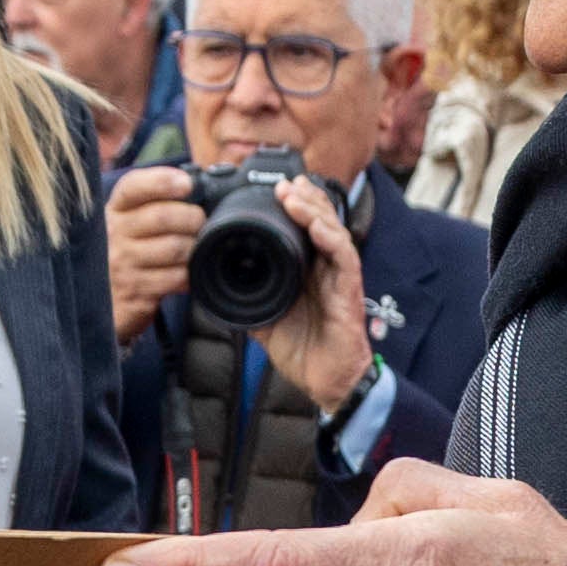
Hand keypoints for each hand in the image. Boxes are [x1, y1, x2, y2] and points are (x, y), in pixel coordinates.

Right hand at [104, 163, 198, 335]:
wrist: (103, 301)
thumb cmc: (128, 251)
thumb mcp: (130, 222)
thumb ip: (156, 202)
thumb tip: (199, 187)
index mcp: (114, 210)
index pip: (133, 187)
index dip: (162, 181)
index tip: (187, 184)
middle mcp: (113, 236)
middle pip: (162, 216)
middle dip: (192, 217)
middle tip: (200, 222)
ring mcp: (120, 266)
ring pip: (174, 248)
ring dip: (194, 248)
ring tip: (194, 249)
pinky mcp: (133, 294)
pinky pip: (175, 278)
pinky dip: (189, 274)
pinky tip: (185, 273)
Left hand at [259, 182, 370, 416]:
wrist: (324, 382)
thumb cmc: (303, 350)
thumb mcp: (265, 318)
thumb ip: (249, 298)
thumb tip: (217, 285)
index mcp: (309, 271)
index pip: (306, 229)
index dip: (295, 206)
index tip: (277, 189)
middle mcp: (326, 269)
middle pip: (322, 221)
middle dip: (305, 198)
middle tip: (286, 184)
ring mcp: (339, 278)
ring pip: (333, 231)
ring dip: (314, 210)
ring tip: (295, 195)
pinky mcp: (349, 291)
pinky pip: (344, 257)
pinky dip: (330, 237)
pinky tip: (316, 224)